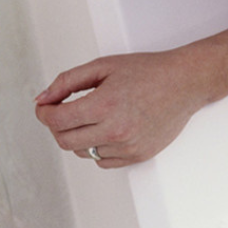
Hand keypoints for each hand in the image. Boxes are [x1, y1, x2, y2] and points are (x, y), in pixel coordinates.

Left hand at [34, 49, 210, 167]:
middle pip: (64, 141)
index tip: (45, 108)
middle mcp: (115, 130)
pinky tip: (105, 130)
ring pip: (82, 152)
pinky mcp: (137, 156)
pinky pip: (102, 161)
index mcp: (104, 105)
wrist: (186, 83)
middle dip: (56, 127)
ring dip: (77, 137)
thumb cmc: (147, 71)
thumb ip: (67, 82)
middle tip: (62, 113)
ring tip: (90, 118)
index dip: (44, 114)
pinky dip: (96, 148)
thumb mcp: (102, 66)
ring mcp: (127, 146)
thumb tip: (42, 99)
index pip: (56, 121)